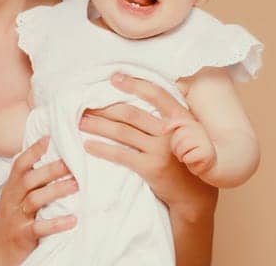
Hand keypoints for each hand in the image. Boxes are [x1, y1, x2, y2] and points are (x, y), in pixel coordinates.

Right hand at [0, 137, 78, 264]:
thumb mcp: (12, 200)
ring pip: (34, 200)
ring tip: (76, 186)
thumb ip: (27, 184)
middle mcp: (11, 201)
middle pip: (29, 180)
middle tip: (72, 163)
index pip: (19, 165)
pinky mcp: (22, 236)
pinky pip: (39, 228)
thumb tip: (51, 163)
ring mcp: (16, 219)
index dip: (33, 151)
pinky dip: (56, 224)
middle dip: (50, 170)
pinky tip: (72, 220)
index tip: (49, 138)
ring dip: (56, 191)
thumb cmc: (8, 224)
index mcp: (10, 190)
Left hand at [79, 73, 218, 221]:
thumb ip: (170, 117)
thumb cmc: (185, 161)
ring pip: (122, 132)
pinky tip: (89, 145)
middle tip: (85, 105)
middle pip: (131, 113)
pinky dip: (102, 149)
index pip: (156, 95)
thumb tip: (145, 96)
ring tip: (82, 122)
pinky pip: (121, 155)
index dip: (134, 84)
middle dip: (105, 108)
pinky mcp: (151, 168)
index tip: (114, 78)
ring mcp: (161, 150)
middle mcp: (171, 131)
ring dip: (99, 126)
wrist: (193, 196)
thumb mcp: (185, 134)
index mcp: (180, 118)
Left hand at [166, 116, 217, 176]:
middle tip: (180, 154)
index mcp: (195, 125)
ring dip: (180, 155)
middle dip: (175, 147)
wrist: (210, 166)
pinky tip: (192, 162)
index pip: (180, 121)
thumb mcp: (184, 139)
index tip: (163, 131)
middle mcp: (201, 130)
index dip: (170, 125)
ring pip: (182, 146)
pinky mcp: (207, 153)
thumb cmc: (193, 153)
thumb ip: (177, 129)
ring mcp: (205, 141)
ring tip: (185, 158)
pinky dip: (187, 161)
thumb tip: (166, 122)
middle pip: (178, 136)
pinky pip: (188, 157)